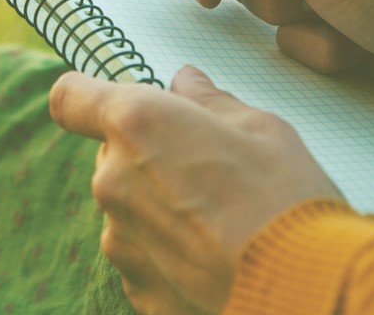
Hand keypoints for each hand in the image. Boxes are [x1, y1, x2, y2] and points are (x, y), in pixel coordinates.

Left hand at [50, 66, 341, 314]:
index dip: (88, 98)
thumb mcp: (260, 128)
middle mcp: (113, 180)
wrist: (303, 288)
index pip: (71, 98)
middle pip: (111, 156)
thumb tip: (187, 84)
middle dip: (147, 156)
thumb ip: (210, 102)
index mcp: (136, 125)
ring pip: (128, 208)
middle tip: (204, 167)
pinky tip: (213, 255)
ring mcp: (119, 238)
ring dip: (159, 208)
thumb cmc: (285, 201)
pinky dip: (170, 253)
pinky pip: (143, 255)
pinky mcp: (136, 286)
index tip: (113, 102)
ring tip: (218, 220)